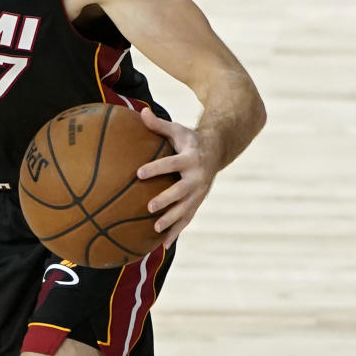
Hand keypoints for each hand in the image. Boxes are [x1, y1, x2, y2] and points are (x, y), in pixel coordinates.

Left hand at [136, 105, 214, 246]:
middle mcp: (197, 177)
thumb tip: (140, 111)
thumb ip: (158, 124)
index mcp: (190, 158)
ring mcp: (200, 192)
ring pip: (186, 209)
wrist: (217, 149)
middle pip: (181, 191)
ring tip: (154, 229)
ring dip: (171, 220)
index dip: (156, 168)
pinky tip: (163, 244)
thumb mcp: (177, 130)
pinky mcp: (198, 202)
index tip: (139, 173)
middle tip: (149, 207)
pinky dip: (176, 231)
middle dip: (166, 199)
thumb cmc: (189, 139)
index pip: (171, 163)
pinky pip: (187, 219)